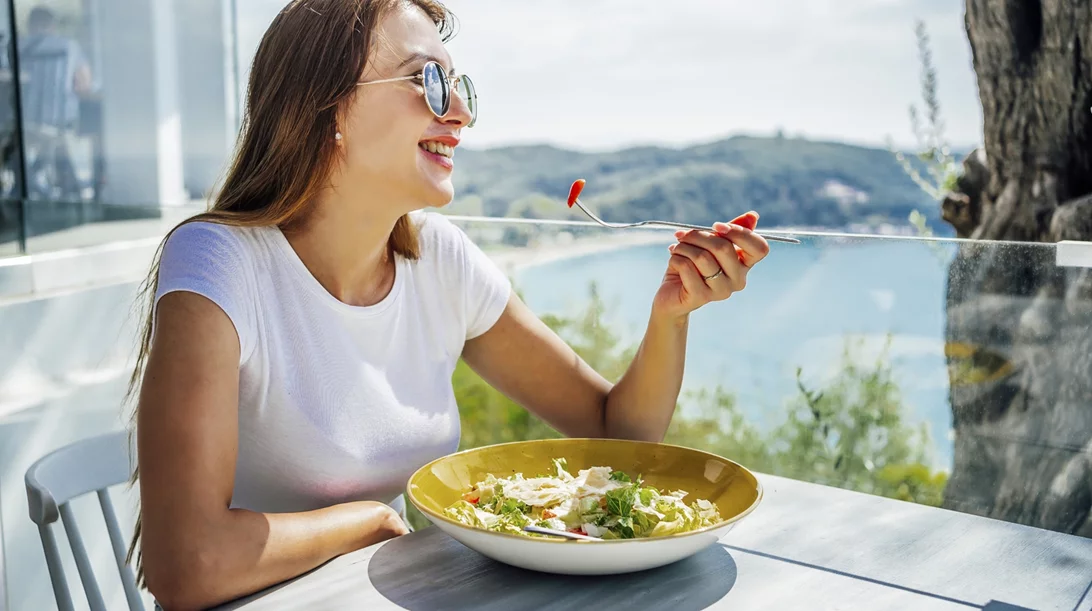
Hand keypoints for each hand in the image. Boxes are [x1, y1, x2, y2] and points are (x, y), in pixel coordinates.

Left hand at [651, 211, 769, 321]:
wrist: (672, 295)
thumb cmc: (692, 266)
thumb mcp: (710, 245)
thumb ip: (730, 231)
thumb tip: (753, 215)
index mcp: (744, 265)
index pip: (759, 248)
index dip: (739, 232)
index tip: (717, 226)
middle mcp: (737, 280)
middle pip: (724, 247)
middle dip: (698, 235)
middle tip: (683, 235)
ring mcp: (721, 291)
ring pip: (702, 257)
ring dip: (683, 247)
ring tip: (676, 248)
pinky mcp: (701, 296)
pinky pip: (686, 267)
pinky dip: (676, 258)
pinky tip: (674, 260)